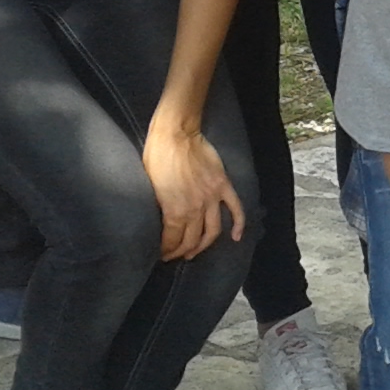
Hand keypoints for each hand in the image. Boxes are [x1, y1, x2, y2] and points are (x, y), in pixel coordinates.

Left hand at [140, 121, 245, 260]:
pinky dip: (238, 224)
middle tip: (176, 255)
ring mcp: (212, 197)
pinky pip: (235, 209)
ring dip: (204, 245)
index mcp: (175, 211)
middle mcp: (195, 209)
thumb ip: (161, 207)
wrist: (175, 134)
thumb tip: (162, 221)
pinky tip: (237, 237)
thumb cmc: (156, 158)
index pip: (173, 240)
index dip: (167, 250)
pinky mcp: (222, 186)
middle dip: (182, 251)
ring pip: (213, 231)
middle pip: (192, 239)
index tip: (163, 253)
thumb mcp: (150, 188)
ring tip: (196, 251)